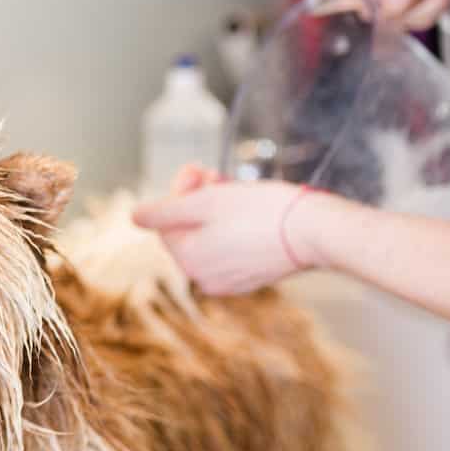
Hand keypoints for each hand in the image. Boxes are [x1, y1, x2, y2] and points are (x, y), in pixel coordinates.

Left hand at [132, 169, 323, 295]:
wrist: (315, 230)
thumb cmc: (261, 212)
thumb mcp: (204, 202)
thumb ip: (163, 212)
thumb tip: (134, 217)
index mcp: (187, 260)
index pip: (165, 221)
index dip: (179, 190)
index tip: (198, 169)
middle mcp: (203, 278)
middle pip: (186, 230)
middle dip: (196, 199)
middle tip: (215, 175)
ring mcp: (229, 281)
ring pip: (208, 238)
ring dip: (214, 211)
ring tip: (234, 189)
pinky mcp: (252, 278)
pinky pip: (230, 250)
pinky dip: (233, 229)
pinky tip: (249, 212)